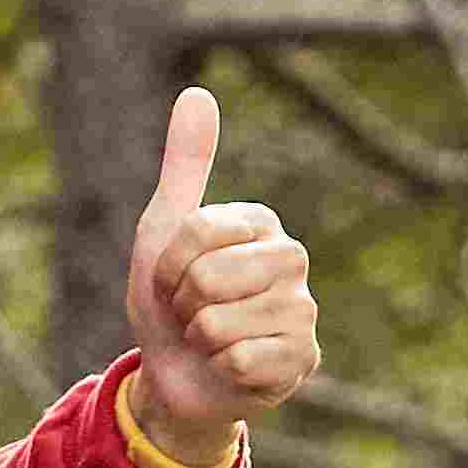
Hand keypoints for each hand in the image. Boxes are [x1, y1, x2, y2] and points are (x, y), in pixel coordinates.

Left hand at [117, 86, 319, 466]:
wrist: (176, 375)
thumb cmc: (171, 302)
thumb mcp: (164, 230)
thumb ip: (185, 164)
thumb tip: (197, 93)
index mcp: (261, 223)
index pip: (195, 232)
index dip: (167, 266)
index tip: (172, 279)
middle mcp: (292, 259)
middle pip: (207, 278)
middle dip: (183, 305)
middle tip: (193, 313)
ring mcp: (303, 310)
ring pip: (220, 323)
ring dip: (201, 340)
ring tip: (212, 340)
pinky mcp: (303, 358)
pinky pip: (240, 360)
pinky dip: (221, 370)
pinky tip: (233, 368)